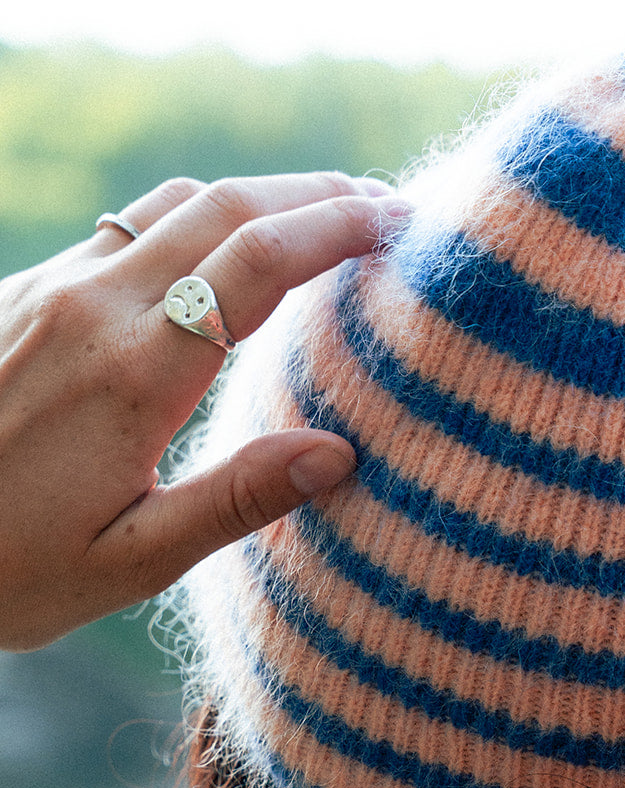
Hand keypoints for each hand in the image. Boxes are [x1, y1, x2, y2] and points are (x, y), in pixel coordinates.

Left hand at [0, 173, 410, 650]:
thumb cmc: (9, 570)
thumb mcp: (129, 563)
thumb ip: (234, 502)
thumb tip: (337, 454)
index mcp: (133, 376)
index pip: (255, 264)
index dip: (337, 229)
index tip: (400, 223)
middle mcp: (92, 308)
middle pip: (224, 207)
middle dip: (314, 194)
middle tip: (384, 208)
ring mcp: (52, 289)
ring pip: (173, 205)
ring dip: (256, 199)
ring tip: (320, 222)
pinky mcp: (24, 293)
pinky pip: (126, 230)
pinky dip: (196, 224)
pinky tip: (224, 261)